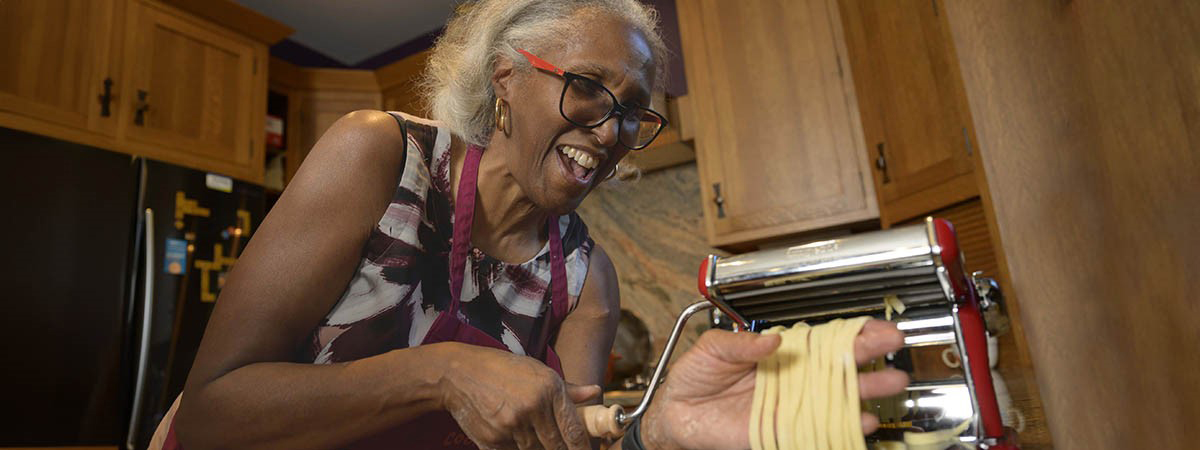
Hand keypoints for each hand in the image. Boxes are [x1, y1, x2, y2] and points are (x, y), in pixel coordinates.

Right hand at [438, 343, 599, 449]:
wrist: (459, 374)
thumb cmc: (502, 370)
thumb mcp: (537, 371)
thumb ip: (568, 388)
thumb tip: (594, 392)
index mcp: (549, 388)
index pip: (574, 430)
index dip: (583, 448)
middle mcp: (533, 408)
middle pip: (557, 446)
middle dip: (560, 449)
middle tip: (556, 444)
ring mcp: (512, 426)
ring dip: (536, 447)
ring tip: (528, 431)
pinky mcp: (493, 440)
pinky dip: (516, 448)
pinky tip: (512, 434)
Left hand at [641, 320, 907, 449]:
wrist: (678, 412)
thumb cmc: (695, 376)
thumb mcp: (712, 349)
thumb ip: (740, 344)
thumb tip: (772, 341)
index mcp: (779, 352)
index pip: (820, 339)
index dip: (847, 331)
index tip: (872, 325)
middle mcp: (791, 377)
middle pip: (835, 364)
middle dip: (866, 353)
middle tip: (893, 343)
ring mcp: (790, 404)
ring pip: (835, 396)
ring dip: (865, 390)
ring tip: (891, 381)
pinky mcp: (783, 430)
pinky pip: (818, 428)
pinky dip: (843, 424)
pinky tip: (863, 419)